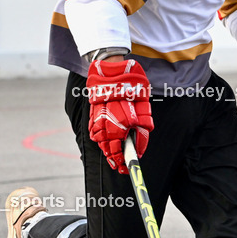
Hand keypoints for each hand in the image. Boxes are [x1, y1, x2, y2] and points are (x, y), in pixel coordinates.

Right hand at [85, 59, 152, 174]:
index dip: (129, 159)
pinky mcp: (93, 115)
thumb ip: (142, 124)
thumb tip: (140, 139)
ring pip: (102, 143)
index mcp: (125, 121)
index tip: (128, 167)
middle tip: (121, 167)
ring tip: (114, 159)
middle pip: (112, 149)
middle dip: (117, 160)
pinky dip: (100, 140)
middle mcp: (111, 123)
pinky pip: (94, 133)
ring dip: (108, 152)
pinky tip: (105, 144)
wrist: (112, 70)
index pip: (127, 147)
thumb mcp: (143, 104)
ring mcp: (99, 119)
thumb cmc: (131, 85)